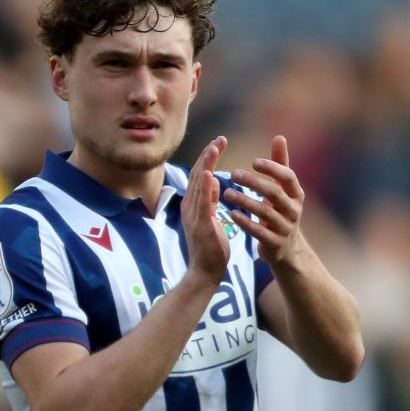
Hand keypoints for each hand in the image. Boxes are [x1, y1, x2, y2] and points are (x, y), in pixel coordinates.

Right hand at [181, 136, 230, 283]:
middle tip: (219, 139)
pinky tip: (210, 175)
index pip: (200, 175)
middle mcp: (190, 206)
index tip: (218, 142)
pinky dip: (205, 188)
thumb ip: (209, 201)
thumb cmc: (211, 248)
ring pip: (198, 184)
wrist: (205, 271)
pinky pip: (202, 203)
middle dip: (208, 155)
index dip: (208, 158)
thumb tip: (212, 183)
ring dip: (206, 164)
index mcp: (194, 205)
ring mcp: (193, 215)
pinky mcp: (200, 225)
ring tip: (215, 148)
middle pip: (197, 174)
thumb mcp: (211, 219)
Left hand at [224, 135, 304, 265]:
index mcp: (296, 194)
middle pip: (274, 193)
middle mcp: (294, 210)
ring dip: (244, 201)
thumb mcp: (283, 188)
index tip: (253, 161)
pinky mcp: (275, 243)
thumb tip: (279, 137)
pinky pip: (259, 232)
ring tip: (226, 193)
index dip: (272, 168)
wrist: (286, 248)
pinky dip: (244, 222)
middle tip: (232, 174)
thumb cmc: (281, 210)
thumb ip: (280, 163)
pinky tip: (230, 214)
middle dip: (253, 182)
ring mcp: (285, 228)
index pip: (288, 177)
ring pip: (264, 213)